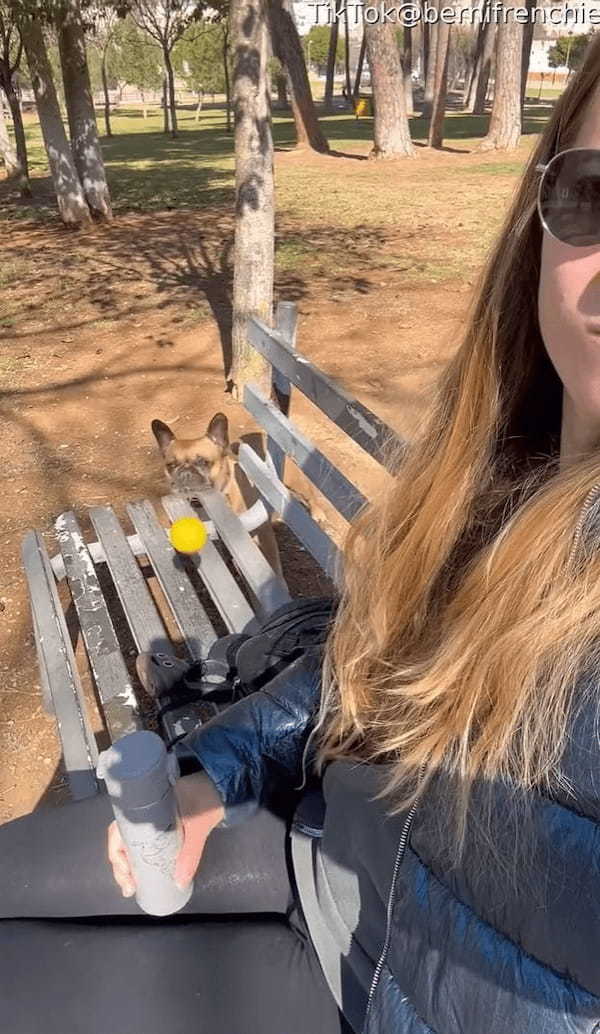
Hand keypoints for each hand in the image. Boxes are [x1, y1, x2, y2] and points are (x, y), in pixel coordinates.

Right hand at [107, 770, 224, 896]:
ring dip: (128, 863)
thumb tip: (179, 882)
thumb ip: (189, 854)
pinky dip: (138, 857)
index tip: (126, 875)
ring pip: (129, 841)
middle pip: (120, 839)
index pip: (117, 831)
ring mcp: (150, 817)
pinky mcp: (161, 823)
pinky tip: (142, 871)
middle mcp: (143, 810)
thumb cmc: (208, 798)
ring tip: (132, 884)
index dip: (116, 855)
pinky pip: (142, 841)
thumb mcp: (198, 827)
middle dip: (120, 865)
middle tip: (129, 887)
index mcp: (145, 805)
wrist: (222, 784)